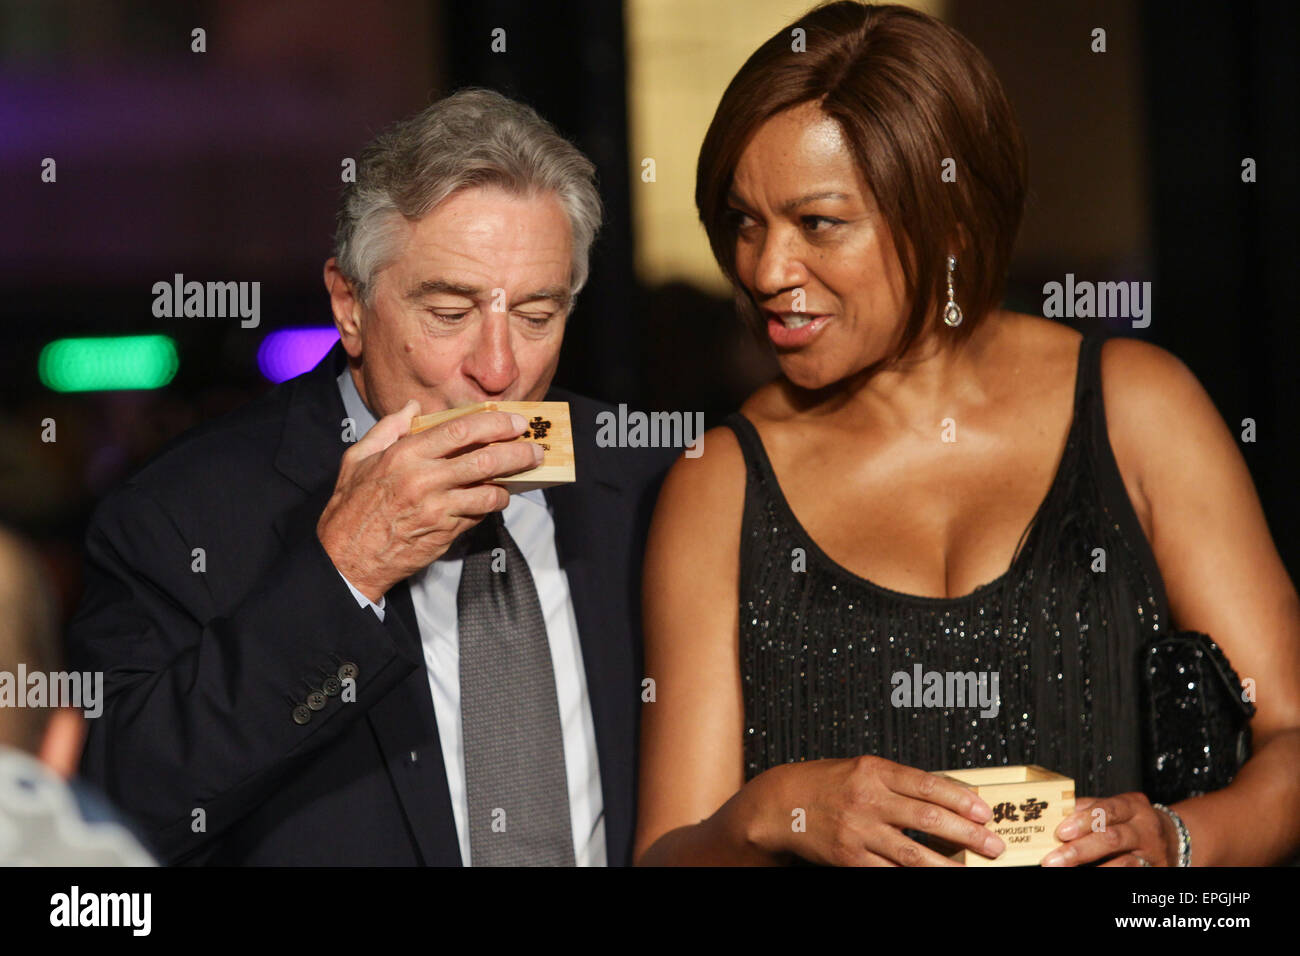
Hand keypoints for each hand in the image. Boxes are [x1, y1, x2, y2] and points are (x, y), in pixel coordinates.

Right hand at [317, 401, 542, 600]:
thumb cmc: (351, 506)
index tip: (516, 422)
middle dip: (517, 452)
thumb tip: (413, 406)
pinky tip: (495, 497)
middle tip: (535, 450)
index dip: (494, 424)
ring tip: (520, 476)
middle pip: (484, 459)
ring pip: (488, 490)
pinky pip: (478, 514)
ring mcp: (437, 509)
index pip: (460, 431)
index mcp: (405, 455)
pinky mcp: (445, 532)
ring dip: (510, 483)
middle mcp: (424, 480)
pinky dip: (491, 504)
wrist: (347, 557)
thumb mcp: (357, 459)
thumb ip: (388, 429)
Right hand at [750, 755, 1006, 865]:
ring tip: (970, 871)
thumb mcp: (862, 768)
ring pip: (913, 853)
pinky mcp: (848, 858)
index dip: (962, 800)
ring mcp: (858, 831)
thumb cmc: (825, 783)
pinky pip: (888, 872)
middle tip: (993, 845)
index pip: (929, 785)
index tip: (986, 812)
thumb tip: (947, 796)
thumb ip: (899, 781)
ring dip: (947, 865)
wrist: (780, 804)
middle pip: (929, 819)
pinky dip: (911, 877)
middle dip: (968, 834)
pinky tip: (930, 878)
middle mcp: (868, 799)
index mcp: (874, 771)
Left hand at [1041, 792, 1176, 865]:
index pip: (1108, 811)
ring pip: (1124, 864)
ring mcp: (1153, 854)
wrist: (1171, 837)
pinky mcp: (1155, 871)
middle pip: (1112, 839)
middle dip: (1079, 851)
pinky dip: (1108, 876)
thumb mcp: (1114, 807)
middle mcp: (1145, 830)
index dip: (1083, 821)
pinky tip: (1090, 878)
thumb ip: (1088, 809)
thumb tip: (1057, 815)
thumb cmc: (1131, 820)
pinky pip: (1131, 876)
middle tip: (1053, 861)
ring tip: (1068, 872)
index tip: (1061, 833)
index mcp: (1132, 807)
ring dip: (1094, 870)